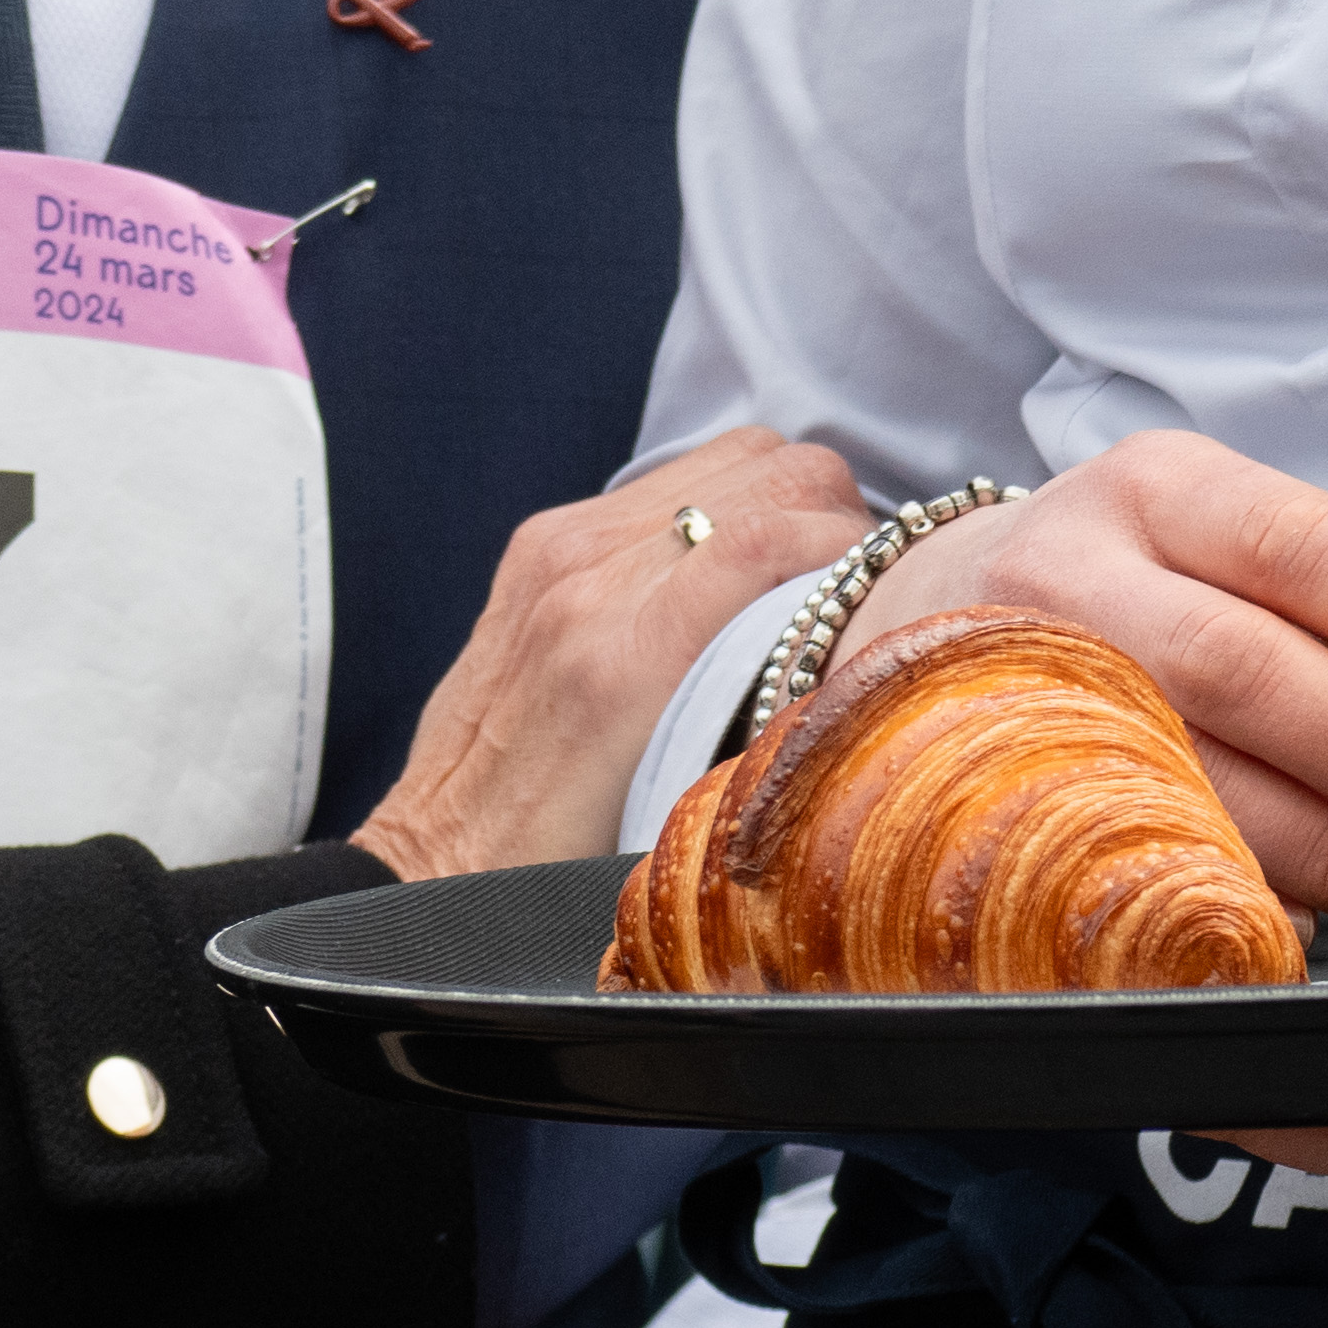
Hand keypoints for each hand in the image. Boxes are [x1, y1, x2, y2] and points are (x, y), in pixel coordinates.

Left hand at [351, 431, 876, 881]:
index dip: (856, 544)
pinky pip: (667, 481)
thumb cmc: (553, 869)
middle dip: (836, 511)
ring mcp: (558, 549)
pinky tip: (739, 568)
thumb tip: (852, 669)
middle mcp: (584, 579)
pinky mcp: (542, 543)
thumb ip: (755, 726)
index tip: (897, 585)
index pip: (768, 532)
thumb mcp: (673, 816)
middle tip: (863, 582)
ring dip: (784, 498)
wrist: (430, 864)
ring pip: (725, 457)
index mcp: (619, 655)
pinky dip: (725, 504)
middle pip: (763, 468)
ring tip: (810, 570)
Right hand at [856, 434, 1327, 949]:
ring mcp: (1025, 686)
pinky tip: (1322, 939)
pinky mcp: (999, 793)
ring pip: (1191, 777)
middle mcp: (1081, 570)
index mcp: (1166, 489)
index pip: (1313, 548)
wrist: (928, 632)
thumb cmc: (1144, 598)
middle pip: (1252, 669)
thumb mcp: (1254, 564)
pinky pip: (1130, 860)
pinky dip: (1239, 903)